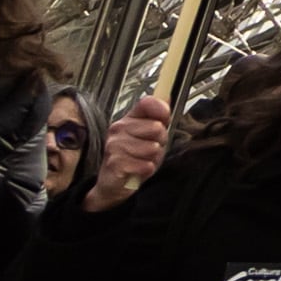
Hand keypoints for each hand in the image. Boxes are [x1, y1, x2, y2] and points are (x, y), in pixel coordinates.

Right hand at [85, 98, 173, 213]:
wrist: (114, 184)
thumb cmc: (133, 158)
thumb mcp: (149, 137)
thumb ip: (157, 118)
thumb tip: (166, 96)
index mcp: (127, 119)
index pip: (147, 103)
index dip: (161, 110)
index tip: (163, 119)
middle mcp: (118, 129)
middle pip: (156, 128)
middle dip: (159, 142)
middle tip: (148, 150)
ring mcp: (115, 145)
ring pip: (152, 148)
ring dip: (152, 158)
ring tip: (142, 161)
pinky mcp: (115, 163)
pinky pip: (146, 165)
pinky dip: (146, 170)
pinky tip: (138, 170)